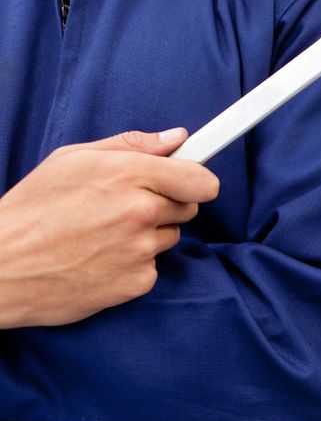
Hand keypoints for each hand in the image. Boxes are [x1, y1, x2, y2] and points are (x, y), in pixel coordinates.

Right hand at [0, 129, 219, 328]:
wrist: (2, 268)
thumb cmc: (33, 209)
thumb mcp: (73, 159)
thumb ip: (133, 145)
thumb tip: (176, 137)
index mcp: (129, 175)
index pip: (201, 179)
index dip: (199, 180)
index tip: (195, 181)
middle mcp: (142, 212)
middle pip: (188, 207)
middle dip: (167, 204)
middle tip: (128, 206)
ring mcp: (141, 250)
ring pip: (170, 237)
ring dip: (149, 235)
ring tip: (106, 234)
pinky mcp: (137, 282)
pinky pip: (153, 267)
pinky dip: (135, 263)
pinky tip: (102, 258)